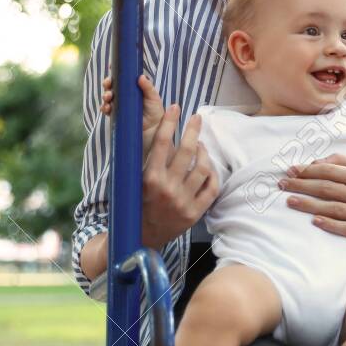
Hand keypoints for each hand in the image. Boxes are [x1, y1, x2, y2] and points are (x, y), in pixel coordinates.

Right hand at [101, 74, 165, 155]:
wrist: (154, 131)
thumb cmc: (156, 112)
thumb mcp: (153, 97)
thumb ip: (148, 87)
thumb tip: (141, 76)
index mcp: (133, 88)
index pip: (122, 78)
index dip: (115, 73)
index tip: (111, 68)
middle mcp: (125, 95)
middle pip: (112, 86)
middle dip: (107, 84)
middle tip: (108, 84)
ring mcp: (119, 105)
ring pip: (108, 97)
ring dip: (105, 95)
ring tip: (108, 97)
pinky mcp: (116, 115)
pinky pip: (107, 110)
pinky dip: (104, 107)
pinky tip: (106, 108)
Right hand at [140, 105, 218, 248]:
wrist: (141, 238)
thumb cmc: (136, 205)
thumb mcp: (133, 183)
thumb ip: (144, 161)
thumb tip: (157, 132)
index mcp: (149, 179)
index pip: (161, 143)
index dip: (169, 122)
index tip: (175, 108)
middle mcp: (168, 189)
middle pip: (186, 151)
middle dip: (193, 130)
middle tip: (196, 118)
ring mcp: (184, 201)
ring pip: (202, 167)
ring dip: (204, 151)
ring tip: (201, 143)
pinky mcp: (195, 212)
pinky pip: (211, 187)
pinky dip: (212, 174)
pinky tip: (208, 167)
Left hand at [279, 153, 345, 246]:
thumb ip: (343, 162)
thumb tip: (316, 162)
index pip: (331, 171)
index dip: (309, 171)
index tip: (291, 171)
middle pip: (328, 189)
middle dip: (302, 186)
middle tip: (282, 185)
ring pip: (334, 208)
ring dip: (309, 205)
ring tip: (290, 201)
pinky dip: (330, 224)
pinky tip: (314, 221)